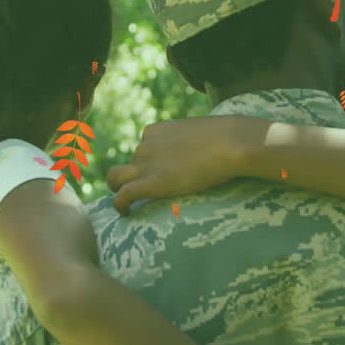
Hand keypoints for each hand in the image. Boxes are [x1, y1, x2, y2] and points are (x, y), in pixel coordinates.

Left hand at [106, 115, 270, 214]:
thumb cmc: (227, 137)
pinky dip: (119, 205)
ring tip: (125, 205)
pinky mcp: (151, 183)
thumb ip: (195, 140)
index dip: (150, 161)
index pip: (143, 146)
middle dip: (134, 175)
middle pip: (131, 163)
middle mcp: (144, 145)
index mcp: (155, 130)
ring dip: (116, 189)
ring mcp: (145, 163)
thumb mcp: (204, 132)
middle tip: (143, 191)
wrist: (229, 143)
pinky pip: (122, 196)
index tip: (162, 173)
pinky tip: (125, 214)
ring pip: (115, 178)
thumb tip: (207, 149)